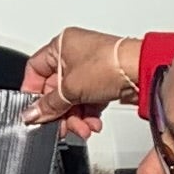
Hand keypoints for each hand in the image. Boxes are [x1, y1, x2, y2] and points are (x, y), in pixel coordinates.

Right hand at [19, 26, 140, 136]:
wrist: (142, 72)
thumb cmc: (110, 65)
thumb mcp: (70, 89)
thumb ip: (48, 105)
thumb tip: (32, 114)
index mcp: (60, 45)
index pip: (35, 70)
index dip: (32, 92)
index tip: (34, 110)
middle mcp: (74, 54)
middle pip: (55, 89)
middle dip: (59, 112)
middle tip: (59, 126)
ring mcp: (90, 68)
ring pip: (72, 98)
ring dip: (75, 117)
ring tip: (81, 128)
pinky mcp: (103, 81)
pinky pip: (87, 101)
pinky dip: (88, 115)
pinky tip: (92, 124)